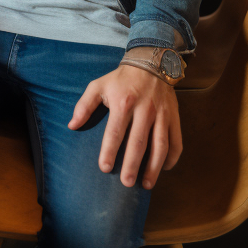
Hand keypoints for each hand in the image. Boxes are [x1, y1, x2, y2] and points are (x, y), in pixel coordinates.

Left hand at [69, 64, 181, 189]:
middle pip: (138, 142)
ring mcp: (161, 114)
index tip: (104, 168)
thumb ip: (84, 105)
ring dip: (154, 167)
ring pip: (160, 145)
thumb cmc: (121, 79)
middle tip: (126, 183)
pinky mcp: (174, 117)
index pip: (115, 131)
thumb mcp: (99, 85)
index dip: (109, 150)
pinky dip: (172, 157)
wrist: (150, 63)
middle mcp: (144, 109)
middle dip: (132, 164)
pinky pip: (176, 141)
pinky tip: (164, 169)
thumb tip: (72, 125)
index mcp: (123, 102)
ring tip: (146, 184)